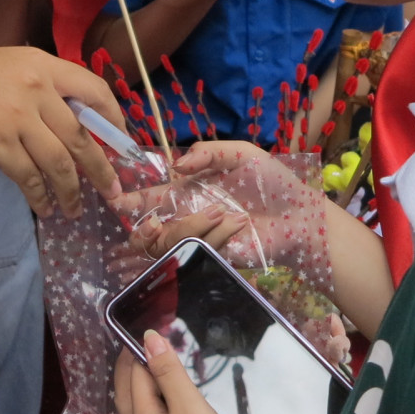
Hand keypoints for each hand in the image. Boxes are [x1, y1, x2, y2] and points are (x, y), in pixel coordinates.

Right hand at [0, 47, 122, 216]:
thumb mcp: (5, 68)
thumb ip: (39, 87)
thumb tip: (74, 124)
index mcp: (40, 64)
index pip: (94, 90)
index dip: (114, 120)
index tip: (121, 142)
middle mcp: (35, 88)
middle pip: (83, 135)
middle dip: (102, 169)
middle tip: (113, 191)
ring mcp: (18, 118)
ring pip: (60, 163)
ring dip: (71, 191)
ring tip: (74, 209)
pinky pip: (30, 178)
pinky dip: (41, 196)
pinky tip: (44, 207)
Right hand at [113, 141, 265, 256]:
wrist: (300, 216)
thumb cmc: (271, 183)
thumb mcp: (240, 154)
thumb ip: (207, 153)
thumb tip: (174, 167)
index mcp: (187, 194)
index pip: (149, 200)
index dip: (128, 202)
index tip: (114, 199)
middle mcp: (187, 220)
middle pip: (146, 234)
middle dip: (142, 229)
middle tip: (153, 223)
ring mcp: (199, 243)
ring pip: (166, 246)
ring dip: (188, 227)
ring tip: (218, 212)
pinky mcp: (214, 260)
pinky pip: (197, 253)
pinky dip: (217, 234)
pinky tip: (238, 223)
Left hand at [115, 331, 251, 413]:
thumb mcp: (190, 408)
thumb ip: (169, 373)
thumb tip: (148, 337)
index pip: (134, 373)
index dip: (140, 347)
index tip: (154, 324)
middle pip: (126, 391)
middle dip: (131, 364)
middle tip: (144, 341)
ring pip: (138, 406)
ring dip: (142, 382)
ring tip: (156, 364)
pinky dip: (155, 400)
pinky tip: (170, 401)